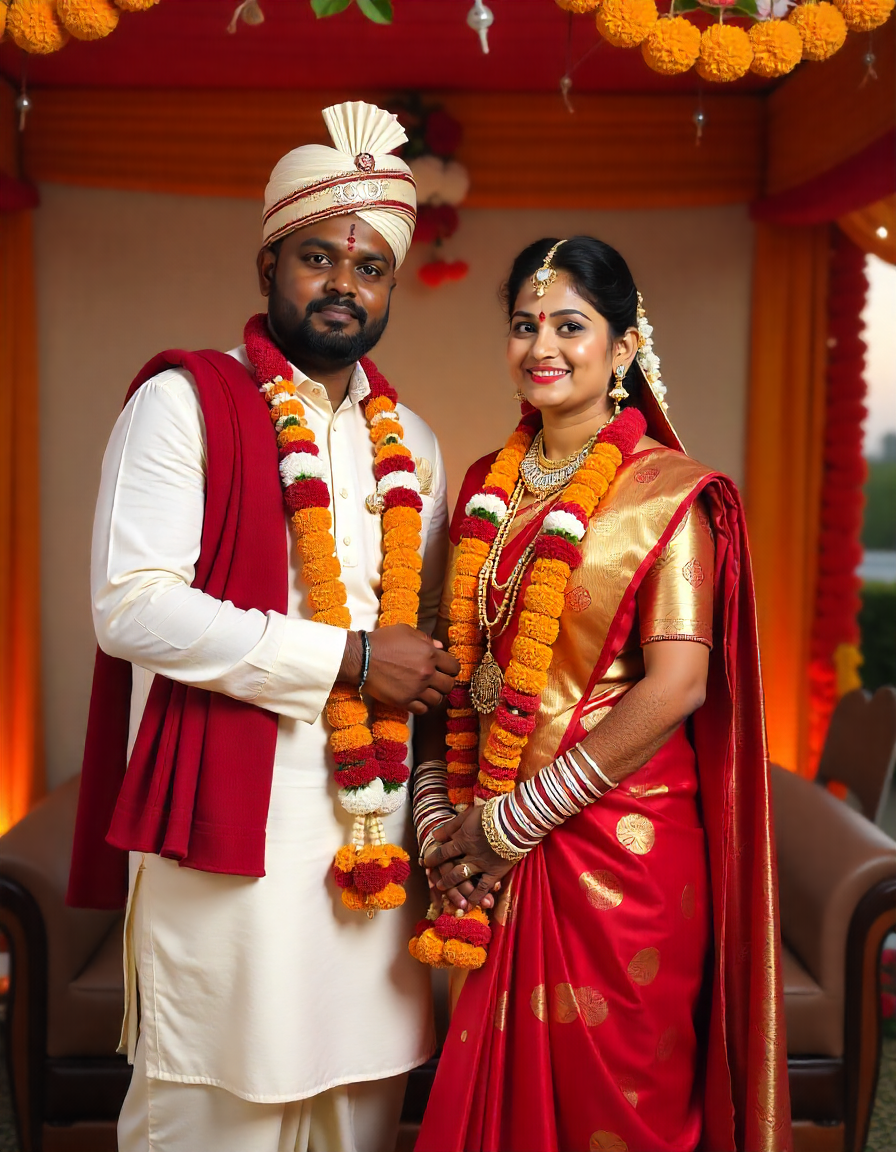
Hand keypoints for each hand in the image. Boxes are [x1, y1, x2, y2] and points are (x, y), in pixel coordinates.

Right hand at [341, 625, 458, 715]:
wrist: (362, 658)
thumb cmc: (382, 641)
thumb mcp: (406, 631)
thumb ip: (425, 639)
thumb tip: (440, 647)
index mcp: (430, 654)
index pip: (454, 667)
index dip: (451, 668)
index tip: (445, 669)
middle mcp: (427, 673)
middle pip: (449, 685)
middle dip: (445, 683)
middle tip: (437, 681)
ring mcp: (416, 689)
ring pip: (438, 700)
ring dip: (434, 696)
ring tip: (427, 692)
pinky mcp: (404, 701)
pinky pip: (423, 710)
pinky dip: (423, 706)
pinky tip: (418, 700)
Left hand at [423, 807, 516, 909]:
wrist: (514, 821)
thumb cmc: (492, 813)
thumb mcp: (469, 815)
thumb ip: (452, 826)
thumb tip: (435, 835)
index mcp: (462, 839)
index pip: (443, 851)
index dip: (434, 858)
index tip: (426, 863)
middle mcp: (468, 854)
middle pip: (450, 867)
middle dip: (441, 875)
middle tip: (435, 883)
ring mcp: (481, 864)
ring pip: (463, 878)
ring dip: (453, 886)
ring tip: (447, 892)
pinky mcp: (494, 872)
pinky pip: (483, 887)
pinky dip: (476, 897)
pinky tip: (470, 904)